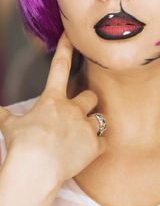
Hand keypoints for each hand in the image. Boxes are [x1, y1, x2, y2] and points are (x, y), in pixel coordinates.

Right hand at [0, 33, 106, 183]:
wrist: (35, 170)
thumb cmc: (22, 146)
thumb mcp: (10, 127)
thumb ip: (5, 116)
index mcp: (52, 100)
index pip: (59, 66)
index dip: (66, 48)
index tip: (71, 35)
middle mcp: (73, 109)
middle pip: (91, 95)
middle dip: (87, 101)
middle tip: (78, 112)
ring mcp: (86, 126)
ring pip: (101, 118)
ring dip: (93, 124)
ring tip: (81, 135)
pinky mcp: (94, 146)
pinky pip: (105, 142)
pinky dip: (98, 146)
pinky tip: (86, 152)